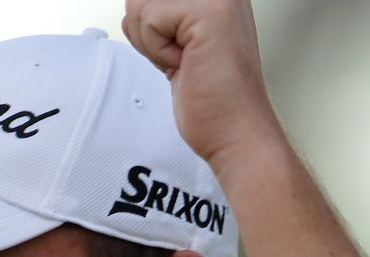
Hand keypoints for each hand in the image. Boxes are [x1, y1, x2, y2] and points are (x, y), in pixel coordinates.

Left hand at [122, 0, 282, 169]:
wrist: (236, 132)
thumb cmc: (214, 101)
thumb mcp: (178, 46)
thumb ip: (160, 21)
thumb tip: (133, 8)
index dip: (150, 27)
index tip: (180, 49)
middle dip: (147, 34)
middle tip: (182, 58)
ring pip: (139, 4)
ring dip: (152, 44)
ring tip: (187, 60)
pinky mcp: (208, 11)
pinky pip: (149, 21)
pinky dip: (157, 52)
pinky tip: (187, 64)